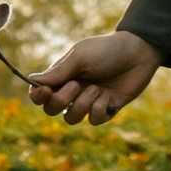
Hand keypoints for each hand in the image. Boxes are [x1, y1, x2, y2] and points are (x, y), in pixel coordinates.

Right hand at [26, 30, 161, 126]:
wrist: (138, 53)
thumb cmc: (106, 50)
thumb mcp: (80, 57)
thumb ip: (58, 72)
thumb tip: (31, 80)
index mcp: (62, 76)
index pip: (40, 93)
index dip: (38, 96)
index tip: (45, 91)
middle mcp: (72, 90)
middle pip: (51, 110)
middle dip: (61, 101)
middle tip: (77, 85)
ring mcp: (88, 101)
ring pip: (70, 119)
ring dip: (82, 105)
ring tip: (97, 89)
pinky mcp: (105, 110)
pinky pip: (92, 121)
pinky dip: (99, 109)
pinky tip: (108, 96)